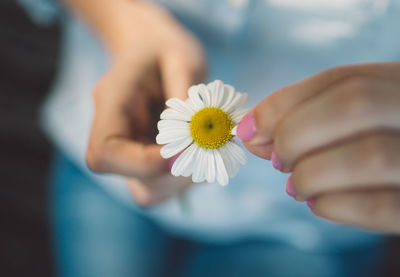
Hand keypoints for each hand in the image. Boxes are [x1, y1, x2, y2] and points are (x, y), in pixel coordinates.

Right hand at [71, 0, 205, 205]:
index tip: (185, 150)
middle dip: (177, 174)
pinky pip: (166, 186)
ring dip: (186, 178)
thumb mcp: (181, 57)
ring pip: (151, 192)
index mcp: (110, 104)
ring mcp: (131, 153)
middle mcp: (114, 136)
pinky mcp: (148, 162)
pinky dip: (190, 175)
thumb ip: (186, 94)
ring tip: (209, 147)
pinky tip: (204, 149)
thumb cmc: (163, 48)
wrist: (150, 50)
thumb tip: (198, 134)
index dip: (143, 163)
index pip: (105, 153)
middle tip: (209, 148)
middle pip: (134, 183)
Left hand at [237, 62, 399, 232]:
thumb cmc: (376, 143)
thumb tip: (249, 130)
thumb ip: (304, 117)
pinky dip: (332, 205)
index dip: (284, 104)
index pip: (342, 79)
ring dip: (311, 174)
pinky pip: (378, 207)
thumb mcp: (352, 120)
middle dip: (296, 134)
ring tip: (296, 186)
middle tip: (277, 159)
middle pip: (354, 105)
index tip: (246, 129)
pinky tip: (317, 203)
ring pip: (368, 156)